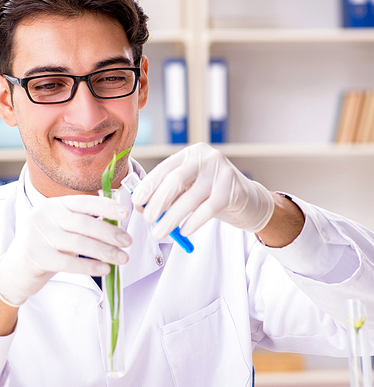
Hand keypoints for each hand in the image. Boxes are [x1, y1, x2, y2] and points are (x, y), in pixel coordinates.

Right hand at [0, 195, 130, 306]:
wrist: (15, 270)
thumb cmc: (45, 247)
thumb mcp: (60, 229)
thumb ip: (82, 222)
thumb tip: (115, 222)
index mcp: (53, 205)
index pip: (83, 202)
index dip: (106, 206)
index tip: (125, 213)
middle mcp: (44, 216)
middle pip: (84, 223)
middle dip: (110, 233)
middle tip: (127, 242)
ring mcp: (38, 235)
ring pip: (79, 243)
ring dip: (105, 251)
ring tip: (122, 258)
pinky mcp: (36, 257)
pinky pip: (69, 262)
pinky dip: (90, 266)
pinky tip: (104, 269)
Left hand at [131, 143, 274, 238]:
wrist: (249, 201)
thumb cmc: (212, 195)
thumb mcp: (189, 189)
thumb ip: (169, 194)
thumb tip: (142, 207)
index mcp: (191, 154)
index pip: (165, 168)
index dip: (149, 185)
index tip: (137, 201)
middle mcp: (206, 157)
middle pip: (175, 180)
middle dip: (158, 202)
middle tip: (148, 219)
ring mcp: (222, 171)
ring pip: (190, 198)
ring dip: (172, 218)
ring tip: (160, 232)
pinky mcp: (233, 189)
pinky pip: (208, 209)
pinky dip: (193, 222)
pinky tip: (184, 231)